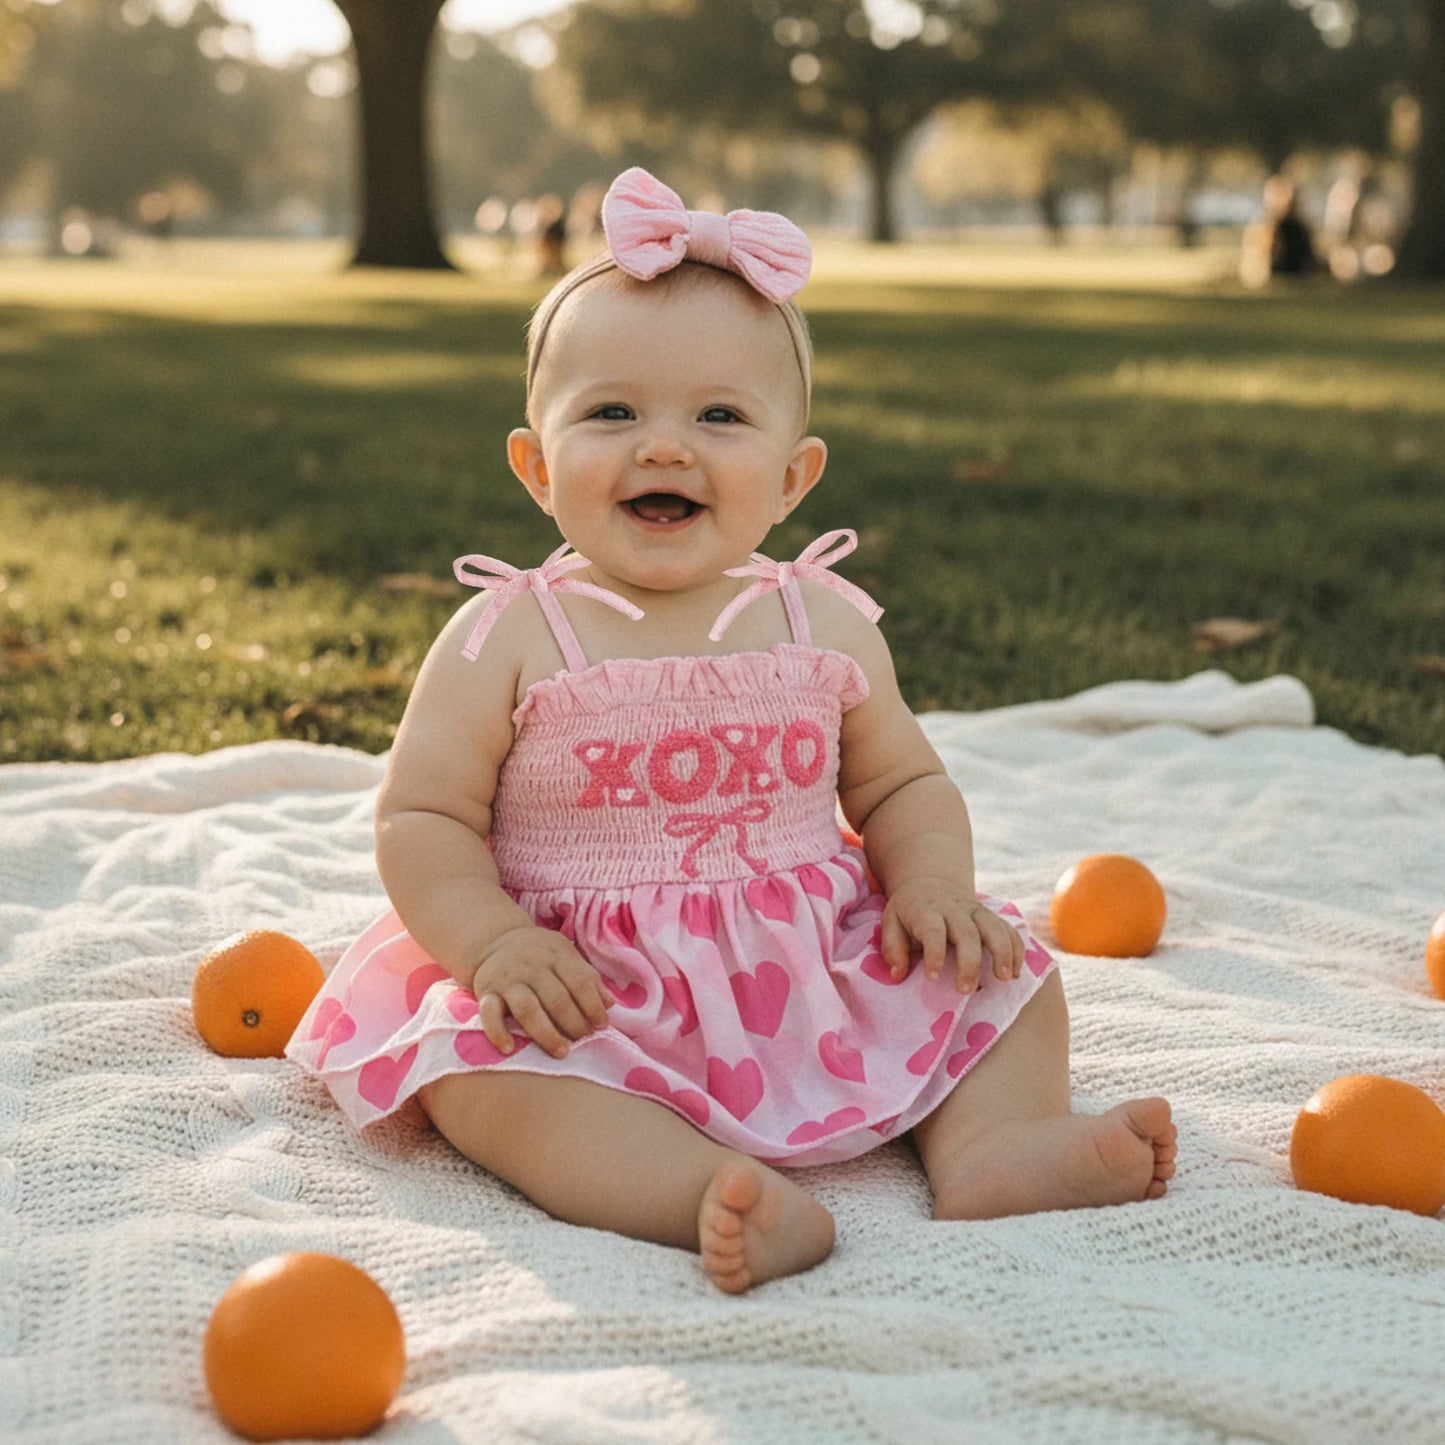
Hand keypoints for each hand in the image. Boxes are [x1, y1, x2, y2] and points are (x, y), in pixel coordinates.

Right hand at [471, 926, 614, 1059]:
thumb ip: (587, 977)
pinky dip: (497, 1032)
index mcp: (556, 955)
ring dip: (546, 1033)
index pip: (579, 982)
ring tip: (562, 1052)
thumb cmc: (540, 954)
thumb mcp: (565, 955)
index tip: (602, 1025)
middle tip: (583, 1039)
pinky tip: (509, 1049)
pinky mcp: (486, 992)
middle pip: (556, 999)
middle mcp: (531, 966)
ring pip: (528, 1009)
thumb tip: (610, 1004)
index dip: (593, 1006)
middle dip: (573, 1023)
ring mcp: (508, 980)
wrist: (495, 941)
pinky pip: (489, 1014)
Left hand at [881, 878, 1024, 992]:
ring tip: (1005, 978)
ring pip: (994, 927)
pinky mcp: (990, 915)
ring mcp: (975, 910)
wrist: (929, 881)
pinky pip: (1008, 929)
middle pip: (967, 932)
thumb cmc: (908, 911)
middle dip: (969, 962)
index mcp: (926, 911)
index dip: (934, 954)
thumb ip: (893, 949)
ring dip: (1003, 953)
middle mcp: (954, 909)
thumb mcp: (891, 923)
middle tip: (966, 990)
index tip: (934, 977)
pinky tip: (1015, 972)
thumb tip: (897, 974)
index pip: (933, 931)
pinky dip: (1015, 949)